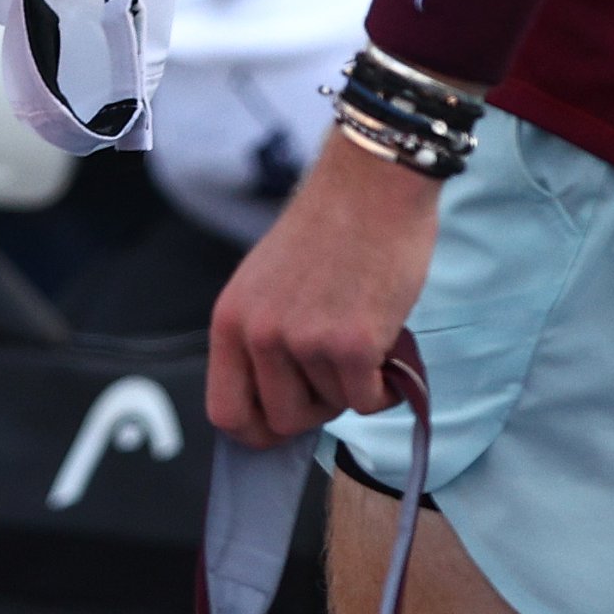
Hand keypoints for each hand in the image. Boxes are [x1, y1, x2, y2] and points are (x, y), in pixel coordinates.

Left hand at [206, 130, 441, 443]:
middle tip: (338, 367)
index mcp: (230, 319)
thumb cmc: (330, 229)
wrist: (372, 182)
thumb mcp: (268, 284)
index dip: (257, 431)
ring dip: (355, 382)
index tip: (283, 426)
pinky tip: (388, 340)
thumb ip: (265, 338)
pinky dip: (387, 384)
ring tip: (364, 329)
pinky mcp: (351, 344)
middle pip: (283, 421)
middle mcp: (258, 334)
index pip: (225, 412)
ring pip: (334, 408)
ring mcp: (303, 341)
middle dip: (317, 406)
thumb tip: (279, 404)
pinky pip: (372, 401)